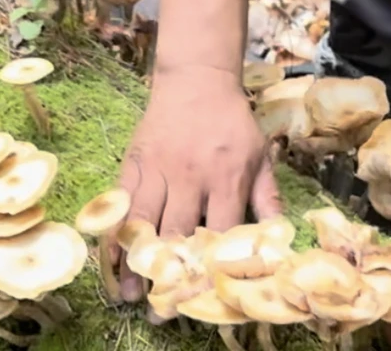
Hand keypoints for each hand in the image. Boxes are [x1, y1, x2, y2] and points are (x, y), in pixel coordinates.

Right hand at [116, 65, 281, 302]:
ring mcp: (159, 168)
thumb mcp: (260, 157)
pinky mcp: (135, 160)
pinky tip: (110, 258)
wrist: (197, 79)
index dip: (208, 270)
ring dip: (135, 261)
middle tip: (160, 311)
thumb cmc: (233, 123)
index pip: (218, 234)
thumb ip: (268, 201)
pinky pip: (121, 201)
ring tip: (129, 295)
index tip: (201, 300)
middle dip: (168, 276)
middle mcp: (191, 176)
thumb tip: (279, 245)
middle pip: (176, 234)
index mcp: (227, 178)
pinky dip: (114, 231)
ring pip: (144, 222)